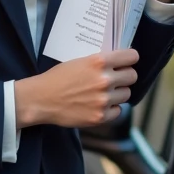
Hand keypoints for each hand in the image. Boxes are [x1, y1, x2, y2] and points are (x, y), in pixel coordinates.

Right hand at [14, 49, 138, 128]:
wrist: (41, 99)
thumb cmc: (57, 78)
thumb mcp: (79, 61)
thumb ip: (99, 62)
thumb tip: (118, 62)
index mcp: (99, 62)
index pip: (131, 57)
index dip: (130, 59)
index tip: (128, 61)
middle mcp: (104, 80)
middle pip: (132, 76)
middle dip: (126, 76)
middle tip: (117, 78)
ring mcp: (103, 100)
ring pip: (126, 94)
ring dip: (118, 93)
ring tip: (105, 93)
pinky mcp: (100, 117)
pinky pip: (118, 111)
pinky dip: (111, 109)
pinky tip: (100, 105)